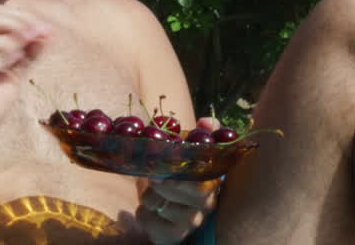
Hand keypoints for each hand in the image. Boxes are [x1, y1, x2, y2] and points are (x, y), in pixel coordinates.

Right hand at [0, 5, 51, 161]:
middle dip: (19, 18)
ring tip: (27, 43)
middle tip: (37, 35)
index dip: (22, 17)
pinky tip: (13, 60)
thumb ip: (27, 57)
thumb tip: (46, 35)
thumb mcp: (13, 78)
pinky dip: (4, 46)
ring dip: (12, 28)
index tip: (45, 31)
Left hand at [137, 117, 221, 243]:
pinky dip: (142, 213)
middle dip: (163, 182)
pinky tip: (150, 211)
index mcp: (212, 181)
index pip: (204, 179)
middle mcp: (207, 204)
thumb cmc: (178, 175)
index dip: (183, 171)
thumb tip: (207, 122)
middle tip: (152, 176)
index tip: (164, 163)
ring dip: (148, 196)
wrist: (165, 207)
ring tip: (152, 194)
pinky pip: (148, 220)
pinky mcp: (173, 237)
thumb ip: (199, 135)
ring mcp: (191, 223)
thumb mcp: (187, 152)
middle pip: (188, 192)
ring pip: (161, 205)